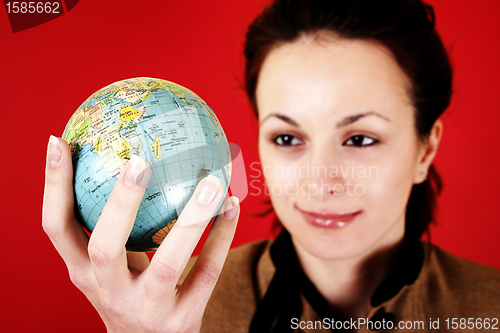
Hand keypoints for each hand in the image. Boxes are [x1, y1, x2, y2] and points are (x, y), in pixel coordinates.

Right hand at [42, 135, 239, 331]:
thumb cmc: (129, 294)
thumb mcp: (110, 267)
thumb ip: (113, 228)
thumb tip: (125, 158)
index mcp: (83, 273)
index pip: (55, 228)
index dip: (53, 186)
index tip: (59, 141)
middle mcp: (109, 292)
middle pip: (105, 247)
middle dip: (121, 203)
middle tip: (139, 160)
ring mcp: (147, 309)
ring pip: (168, 262)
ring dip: (192, 219)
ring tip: (211, 182)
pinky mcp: (182, 320)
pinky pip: (206, 273)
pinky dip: (221, 238)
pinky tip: (232, 206)